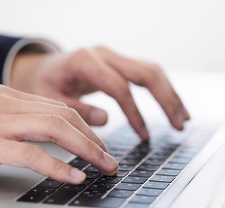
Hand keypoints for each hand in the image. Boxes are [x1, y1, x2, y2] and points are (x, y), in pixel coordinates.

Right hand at [0, 85, 117, 182]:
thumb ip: (12, 120)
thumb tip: (40, 133)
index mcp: (7, 96)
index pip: (58, 106)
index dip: (84, 125)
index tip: (98, 142)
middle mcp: (6, 103)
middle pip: (64, 115)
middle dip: (93, 138)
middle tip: (109, 157)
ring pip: (55, 129)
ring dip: (86, 149)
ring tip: (104, 166)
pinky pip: (31, 154)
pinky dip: (57, 166)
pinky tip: (74, 176)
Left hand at [10, 46, 189, 139]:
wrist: (42, 69)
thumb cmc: (43, 85)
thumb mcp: (49, 100)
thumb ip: (76, 109)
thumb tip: (106, 119)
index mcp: (85, 61)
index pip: (119, 87)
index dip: (135, 113)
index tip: (144, 136)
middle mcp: (103, 54)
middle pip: (145, 72)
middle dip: (166, 100)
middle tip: (179, 125)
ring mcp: (113, 57)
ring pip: (151, 71)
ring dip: (170, 95)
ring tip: (183, 119)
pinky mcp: (118, 63)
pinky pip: (146, 74)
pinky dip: (162, 91)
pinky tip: (172, 107)